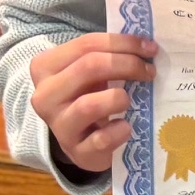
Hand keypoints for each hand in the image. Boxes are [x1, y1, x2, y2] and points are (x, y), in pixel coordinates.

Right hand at [29, 32, 156, 172]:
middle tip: (149, 71)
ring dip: (119, 98)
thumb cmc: (89, 97)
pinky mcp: (76, 151)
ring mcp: (58, 125)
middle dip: (127, 65)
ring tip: (130, 101)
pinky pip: (101, 139)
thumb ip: (108, 55)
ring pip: (89, 105)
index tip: (150, 48)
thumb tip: (146, 45)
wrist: (82, 141)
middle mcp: (45, 95)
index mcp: (45, 67)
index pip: (86, 45)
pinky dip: (120, 131)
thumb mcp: (90, 73)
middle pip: (89, 67)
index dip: (123, 43)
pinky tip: (127, 127)